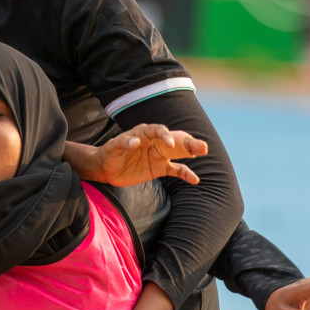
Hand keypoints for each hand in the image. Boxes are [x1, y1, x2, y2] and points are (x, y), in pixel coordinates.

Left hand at [74, 124, 207, 186]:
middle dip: (188, 142)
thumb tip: (134, 141)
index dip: (165, 135)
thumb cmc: (108, 154)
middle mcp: (155, 142)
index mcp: (144, 133)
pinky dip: (186, 174)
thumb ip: (122, 143)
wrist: (106, 169)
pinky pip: (176, 170)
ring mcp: (159, 155)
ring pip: (179, 152)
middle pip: (175, 139)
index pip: (158, 130)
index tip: (168, 144)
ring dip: (192, 151)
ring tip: (204, 151)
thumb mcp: (111, 148)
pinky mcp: (160, 168)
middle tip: (202, 147)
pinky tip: (195, 179)